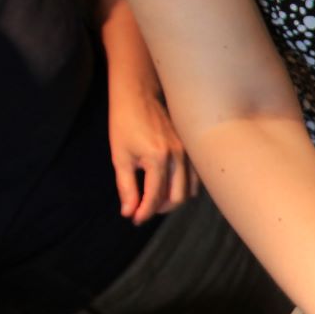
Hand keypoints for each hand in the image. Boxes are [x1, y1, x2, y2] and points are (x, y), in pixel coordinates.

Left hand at [108, 81, 194, 224]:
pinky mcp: (192, 149)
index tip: (134, 219)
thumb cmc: (125, 122)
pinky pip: (194, 178)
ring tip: (156, 199)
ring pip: (189, 190)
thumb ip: (126, 186)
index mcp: (157, 159)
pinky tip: (169, 185)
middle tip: (143, 210)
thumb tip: (128, 211)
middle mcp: (177, 157)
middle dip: (160, 209)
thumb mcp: (120, 156)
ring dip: (173, 199)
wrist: (139, 94)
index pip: (154, 197)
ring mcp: (188, 152)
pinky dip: (184, 187)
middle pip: (177, 198)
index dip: (143, 212)